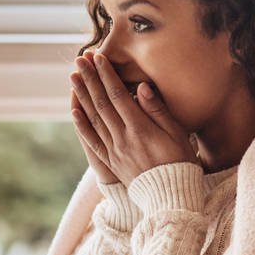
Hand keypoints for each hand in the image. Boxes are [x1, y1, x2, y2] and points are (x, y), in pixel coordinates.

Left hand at [70, 51, 198, 186]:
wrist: (170, 196)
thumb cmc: (180, 162)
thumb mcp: (177, 133)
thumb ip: (158, 110)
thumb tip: (142, 86)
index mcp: (140, 129)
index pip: (118, 96)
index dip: (107, 75)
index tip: (98, 57)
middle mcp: (122, 138)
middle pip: (101, 103)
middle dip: (90, 79)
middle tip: (80, 60)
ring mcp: (114, 151)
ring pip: (93, 119)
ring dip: (82, 97)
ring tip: (73, 78)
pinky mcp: (110, 162)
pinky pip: (91, 141)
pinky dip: (82, 125)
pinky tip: (74, 111)